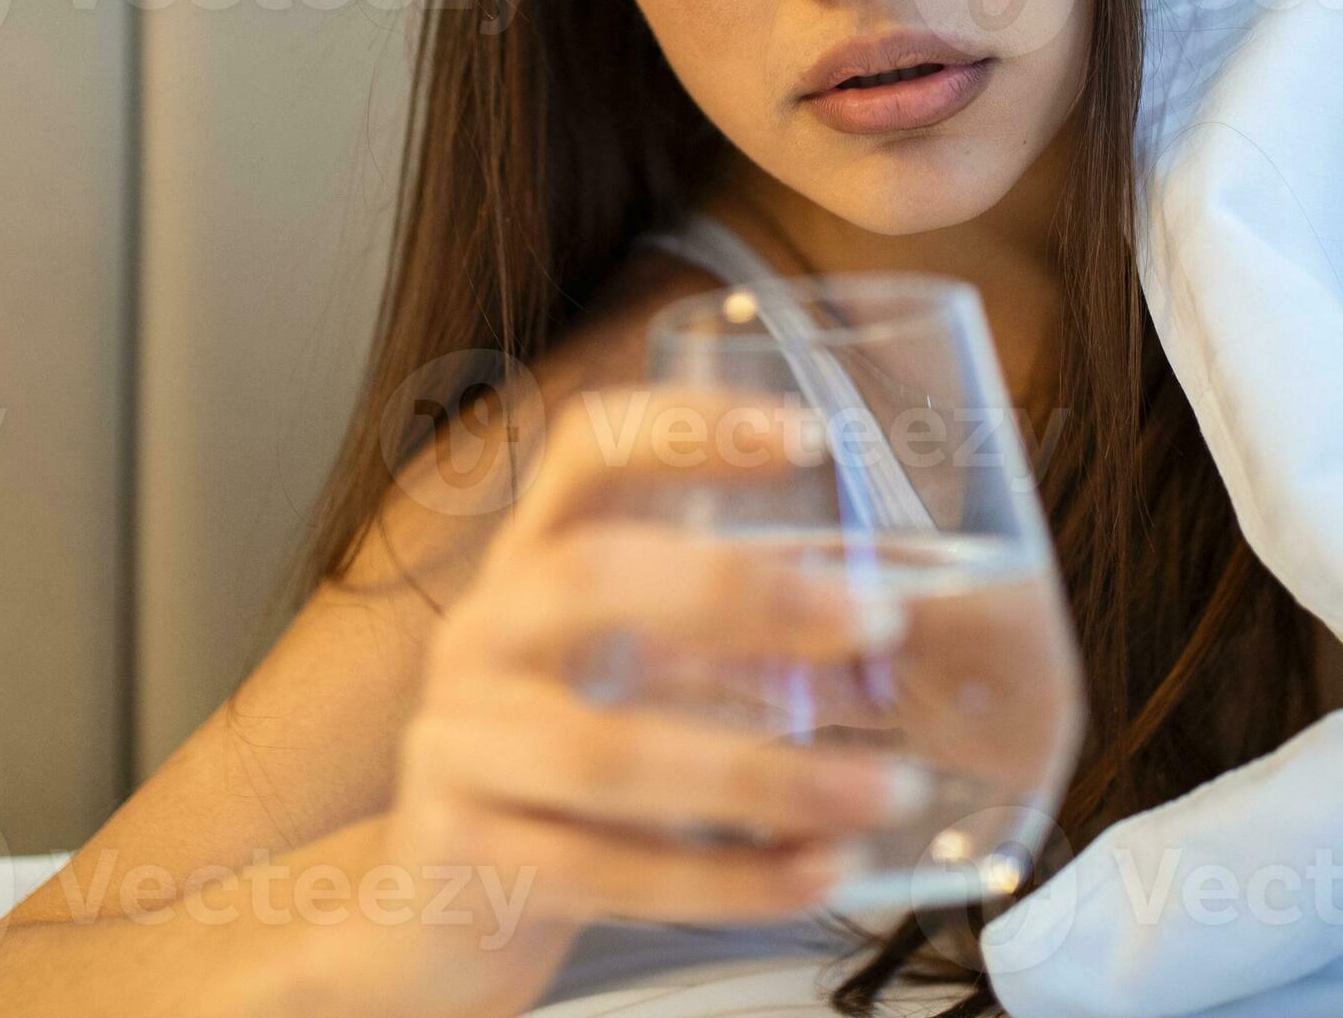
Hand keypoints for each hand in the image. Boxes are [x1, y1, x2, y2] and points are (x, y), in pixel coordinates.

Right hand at [379, 384, 921, 988]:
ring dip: (768, 774)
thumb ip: (728, 637)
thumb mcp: (628, 674)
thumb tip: (904, 622)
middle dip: (742, 592)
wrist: (438, 913)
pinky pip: (608, 870)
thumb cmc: (572, 768)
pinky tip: (819, 871)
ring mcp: (461, 743)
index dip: (686, 430)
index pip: (586, 454)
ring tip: (889, 790)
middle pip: (593, 578)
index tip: (810, 437)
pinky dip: (729, 880)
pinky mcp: (469, 854)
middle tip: (878, 620)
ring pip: (609, 752)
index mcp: (530, 562)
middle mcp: (482, 634)